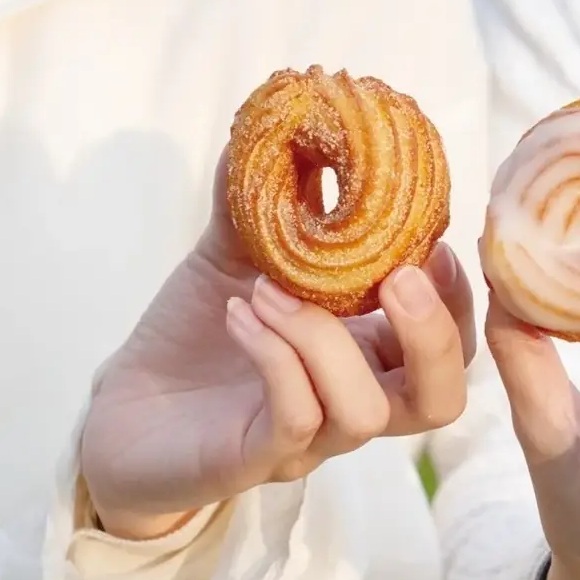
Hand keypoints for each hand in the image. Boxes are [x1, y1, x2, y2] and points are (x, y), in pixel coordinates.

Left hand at [81, 152, 475, 539]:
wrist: (123, 408)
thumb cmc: (194, 336)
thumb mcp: (234, 257)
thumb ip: (265, 203)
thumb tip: (278, 121)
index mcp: (365, 353)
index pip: (448, 343)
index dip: (456, 298)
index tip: (434, 243)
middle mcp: (351, 400)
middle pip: (440, 398)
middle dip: (433, 333)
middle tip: (397, 278)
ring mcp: (310, 439)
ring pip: (364, 411)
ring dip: (322, 336)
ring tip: (266, 289)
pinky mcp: (256, 458)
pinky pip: (295, 418)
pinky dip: (276, 356)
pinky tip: (239, 313)